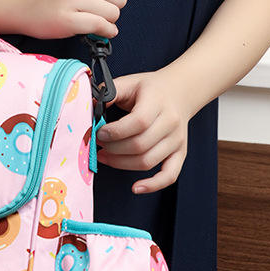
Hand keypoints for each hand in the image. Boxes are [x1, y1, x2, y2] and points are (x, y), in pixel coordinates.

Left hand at [95, 70, 189, 193]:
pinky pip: (170, 175)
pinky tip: (136, 188)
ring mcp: (177, 140)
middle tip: (98, 144)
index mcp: (158, 102)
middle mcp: (171, 123)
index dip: (115, 132)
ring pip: (148, 161)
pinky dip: (153, 185)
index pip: (139, 122)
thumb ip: (109, 92)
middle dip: (113, 148)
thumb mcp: (129, 82)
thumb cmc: (149, 89)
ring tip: (105, 156)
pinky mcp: (180, 153)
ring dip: (121, 164)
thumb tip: (89, 105)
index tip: (99, 132)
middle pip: (140, 145)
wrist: (179, 92)